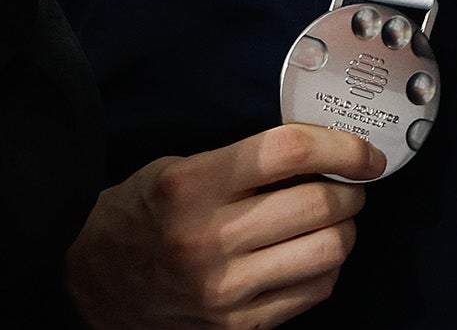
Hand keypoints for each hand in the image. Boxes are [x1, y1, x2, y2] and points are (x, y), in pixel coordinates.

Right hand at [65, 124, 381, 329]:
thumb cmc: (140, 214)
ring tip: (335, 217)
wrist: (94, 282)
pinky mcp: (240, 326)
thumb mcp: (175, 169)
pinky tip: (312, 251)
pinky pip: (315, 291)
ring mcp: (227, 290)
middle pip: (318, 203)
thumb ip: (240, 161)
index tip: (362, 150)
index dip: (339, 145)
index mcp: (190, 186)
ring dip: (346, 228)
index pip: (286, 152)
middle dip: (351, 187)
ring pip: (328, 251)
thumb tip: (317, 154)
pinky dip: (327, 266)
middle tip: (351, 180)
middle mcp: (210, 238)